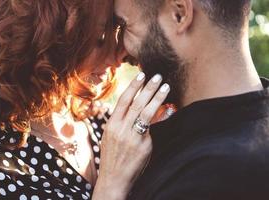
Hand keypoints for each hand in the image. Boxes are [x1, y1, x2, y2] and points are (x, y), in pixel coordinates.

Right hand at [92, 72, 169, 199]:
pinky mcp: (142, 146)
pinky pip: (153, 127)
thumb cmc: (112, 156)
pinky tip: (168, 108)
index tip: (141, 75)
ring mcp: (131, 137)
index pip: (123, 100)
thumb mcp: (110, 137)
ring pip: (145, 112)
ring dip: (156, 97)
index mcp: (111, 124)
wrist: (113, 178)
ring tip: (165, 86)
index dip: (133, 86)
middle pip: (135, 103)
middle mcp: (120, 128)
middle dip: (147, 88)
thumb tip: (132, 109)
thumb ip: (119, 122)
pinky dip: (160, 116)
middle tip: (157, 76)